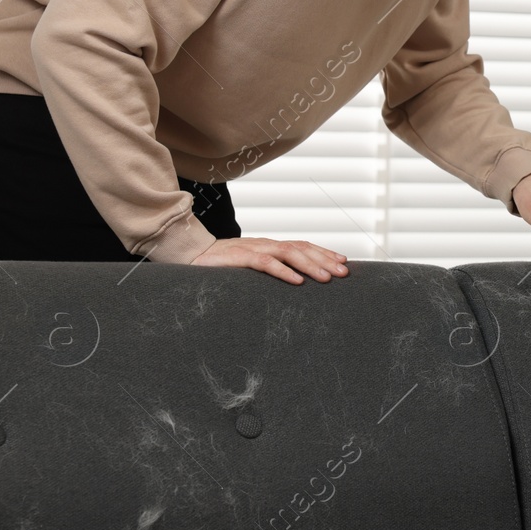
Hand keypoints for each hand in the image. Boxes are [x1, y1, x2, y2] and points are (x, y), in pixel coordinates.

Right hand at [193, 237, 348, 284]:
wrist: (186, 255)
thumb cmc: (218, 265)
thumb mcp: (248, 269)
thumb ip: (267, 271)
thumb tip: (291, 283)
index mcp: (269, 247)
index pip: (303, 246)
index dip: (324, 253)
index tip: (344, 263)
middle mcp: (265, 245)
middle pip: (301, 248)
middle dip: (325, 260)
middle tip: (344, 273)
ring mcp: (252, 248)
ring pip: (288, 253)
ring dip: (310, 266)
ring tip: (326, 279)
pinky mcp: (238, 257)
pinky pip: (265, 263)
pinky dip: (283, 271)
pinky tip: (297, 281)